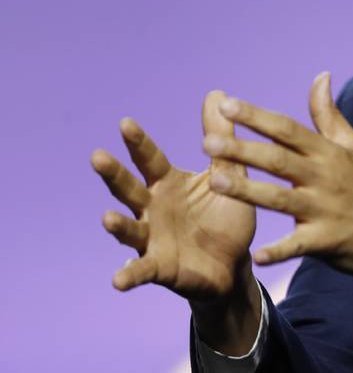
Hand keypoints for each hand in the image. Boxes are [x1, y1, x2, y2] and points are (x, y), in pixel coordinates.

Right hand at [91, 91, 256, 301]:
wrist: (234, 263)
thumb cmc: (226, 217)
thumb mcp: (228, 176)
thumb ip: (222, 139)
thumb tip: (217, 94)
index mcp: (168, 184)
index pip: (149, 159)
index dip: (138, 143)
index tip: (124, 123)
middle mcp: (152, 208)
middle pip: (129, 189)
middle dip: (114, 174)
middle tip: (97, 156)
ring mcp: (151, 238)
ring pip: (129, 228)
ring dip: (118, 225)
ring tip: (108, 219)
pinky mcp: (159, 266)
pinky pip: (141, 270)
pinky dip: (129, 274)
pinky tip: (119, 280)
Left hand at [203, 72, 352, 315]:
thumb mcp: (352, 146)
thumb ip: (328, 114)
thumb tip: (320, 75)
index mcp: (327, 153)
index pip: (287, 129)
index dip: (256, 117)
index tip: (225, 104)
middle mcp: (324, 177)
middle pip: (278, 160)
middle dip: (243, 150)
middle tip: (208, 142)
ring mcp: (325, 209)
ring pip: (281, 199)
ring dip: (248, 191)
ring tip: (214, 182)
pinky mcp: (326, 240)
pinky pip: (298, 245)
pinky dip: (279, 251)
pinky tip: (256, 255)